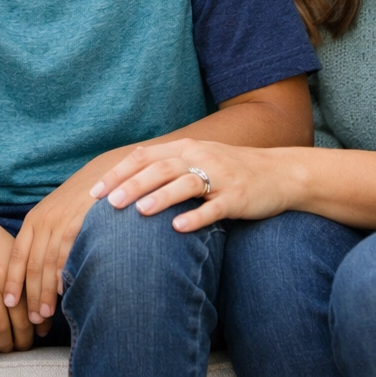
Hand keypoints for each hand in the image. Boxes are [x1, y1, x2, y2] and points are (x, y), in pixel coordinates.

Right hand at [0, 202, 34, 352]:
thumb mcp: (10, 247)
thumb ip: (24, 270)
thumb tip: (39, 298)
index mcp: (20, 266)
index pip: (37, 303)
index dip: (40, 324)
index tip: (40, 334)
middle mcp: (5, 276)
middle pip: (21, 320)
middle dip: (24, 340)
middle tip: (22, 347)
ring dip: (4, 344)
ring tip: (4, 348)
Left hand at [3, 172, 96, 328]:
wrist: (104, 173)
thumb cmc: (79, 198)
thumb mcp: (55, 212)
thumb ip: (45, 237)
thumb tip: (41, 271)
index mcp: (34, 219)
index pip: (17, 254)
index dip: (12, 280)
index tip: (8, 303)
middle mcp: (44, 221)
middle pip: (32, 265)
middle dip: (30, 295)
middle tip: (31, 319)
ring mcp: (61, 222)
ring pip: (48, 265)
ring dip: (45, 293)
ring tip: (44, 314)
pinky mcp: (79, 224)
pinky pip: (67, 255)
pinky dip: (64, 276)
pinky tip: (64, 293)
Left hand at [89, 138, 292, 232]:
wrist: (279, 173)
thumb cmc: (230, 170)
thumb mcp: (198, 160)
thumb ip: (167, 166)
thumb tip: (127, 179)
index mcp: (186, 148)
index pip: (144, 156)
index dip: (119, 172)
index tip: (96, 192)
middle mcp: (200, 158)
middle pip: (160, 168)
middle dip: (132, 185)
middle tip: (108, 203)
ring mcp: (221, 177)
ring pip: (185, 184)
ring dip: (160, 197)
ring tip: (139, 211)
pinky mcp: (238, 197)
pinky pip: (215, 208)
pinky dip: (196, 217)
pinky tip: (178, 228)